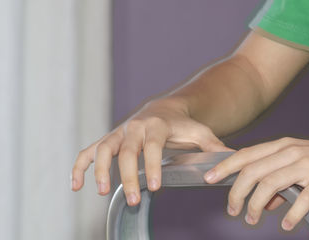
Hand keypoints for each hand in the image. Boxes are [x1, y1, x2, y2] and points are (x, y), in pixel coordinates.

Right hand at [70, 99, 230, 204]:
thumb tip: (232, 161)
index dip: (153, 165)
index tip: (155, 187)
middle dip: (129, 176)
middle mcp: (135, 127)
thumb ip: (214, 148)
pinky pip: (88, 152)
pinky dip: (80, 166)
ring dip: (100, 170)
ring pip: (103, 149)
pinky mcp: (108, 140)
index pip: (153, 145)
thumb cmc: (184, 126)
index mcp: (158, 124)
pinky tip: (76, 185)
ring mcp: (119, 133)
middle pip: (127, 151)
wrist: (166, 109)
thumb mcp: (201, 134)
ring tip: (102, 192)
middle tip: (135, 199)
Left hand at [202, 132, 308, 229]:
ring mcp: (308, 164)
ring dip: (257, 205)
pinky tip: (285, 225)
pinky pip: (302, 199)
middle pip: (254, 171)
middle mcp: (293, 151)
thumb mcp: (301, 165)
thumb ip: (279, 181)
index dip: (225, 166)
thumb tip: (263, 203)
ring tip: (253, 220)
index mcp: (284, 145)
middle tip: (234, 211)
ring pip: (271, 184)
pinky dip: (290, 214)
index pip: (247, 154)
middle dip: (237, 193)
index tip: (208, 179)